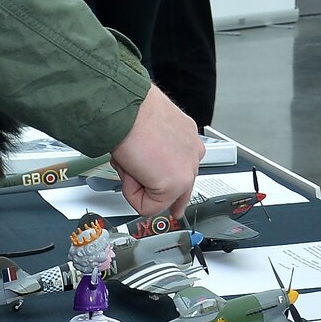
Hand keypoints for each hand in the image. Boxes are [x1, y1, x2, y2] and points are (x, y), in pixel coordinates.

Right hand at [110, 85, 202, 219]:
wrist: (127, 108)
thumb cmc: (132, 111)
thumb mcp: (151, 129)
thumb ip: (157, 148)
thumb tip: (145, 160)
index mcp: (188, 137)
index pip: (186, 168)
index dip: (177, 187)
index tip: (178, 203)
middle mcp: (193, 153)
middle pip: (180, 189)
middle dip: (169, 200)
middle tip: (174, 213)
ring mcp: (186, 170)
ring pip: (161, 197)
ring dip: (138, 185)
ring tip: (131, 160)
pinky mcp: (174, 185)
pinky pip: (147, 206)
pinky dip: (131, 193)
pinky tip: (131, 170)